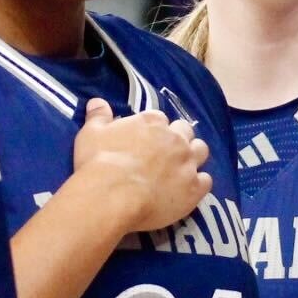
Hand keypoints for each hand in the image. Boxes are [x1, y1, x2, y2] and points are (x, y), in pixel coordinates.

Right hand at [71, 98, 209, 233]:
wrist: (112, 195)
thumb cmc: (99, 162)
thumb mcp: (91, 134)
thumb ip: (98, 116)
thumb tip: (97, 101)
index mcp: (152, 122)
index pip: (159, 118)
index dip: (153, 129)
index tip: (145, 139)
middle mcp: (175, 139)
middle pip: (185, 131)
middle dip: (178, 138)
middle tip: (165, 153)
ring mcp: (188, 163)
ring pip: (201, 151)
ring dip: (193, 156)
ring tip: (181, 168)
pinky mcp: (194, 188)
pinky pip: (206, 181)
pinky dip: (198, 183)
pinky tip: (187, 190)